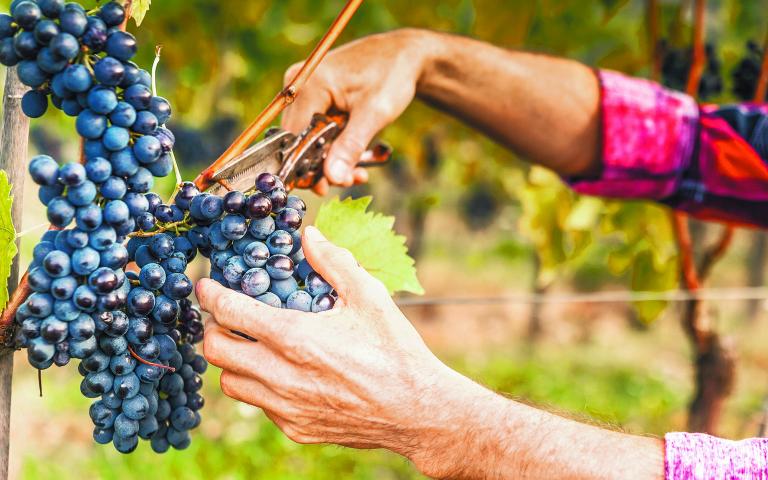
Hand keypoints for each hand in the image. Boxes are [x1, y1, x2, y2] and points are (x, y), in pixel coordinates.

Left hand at [198, 226, 475, 476]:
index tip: (205, 286)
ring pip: (230, 382)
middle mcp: (282, 375)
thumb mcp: (370, 297)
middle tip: (225, 316)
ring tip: (252, 345)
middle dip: (213, 328)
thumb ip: (334, 263)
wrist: (416, 411)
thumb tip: (308, 236)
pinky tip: (283, 372)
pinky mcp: (295, 428)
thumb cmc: (396, 350)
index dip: (210, 295)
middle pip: (216, 351)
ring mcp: (286, 406)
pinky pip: (259, 405)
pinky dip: (259, 385)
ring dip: (233, 360)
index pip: (230, 313)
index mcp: (296, 337)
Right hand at [281, 29, 430, 194]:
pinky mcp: (313, 96)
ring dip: (329, 160)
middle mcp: (298, 85)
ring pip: (306, 138)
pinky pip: (315, 130)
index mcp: (308, 84)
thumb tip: (332, 179)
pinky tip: (353, 160)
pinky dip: (332, 147)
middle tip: (349, 180)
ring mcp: (303, 90)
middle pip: (297, 139)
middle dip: (321, 166)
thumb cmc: (391, 76)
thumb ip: (350, 146)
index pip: (293, 136)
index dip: (305, 166)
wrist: (404, 56)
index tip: (324, 187)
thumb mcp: (374, 114)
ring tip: (357, 173)